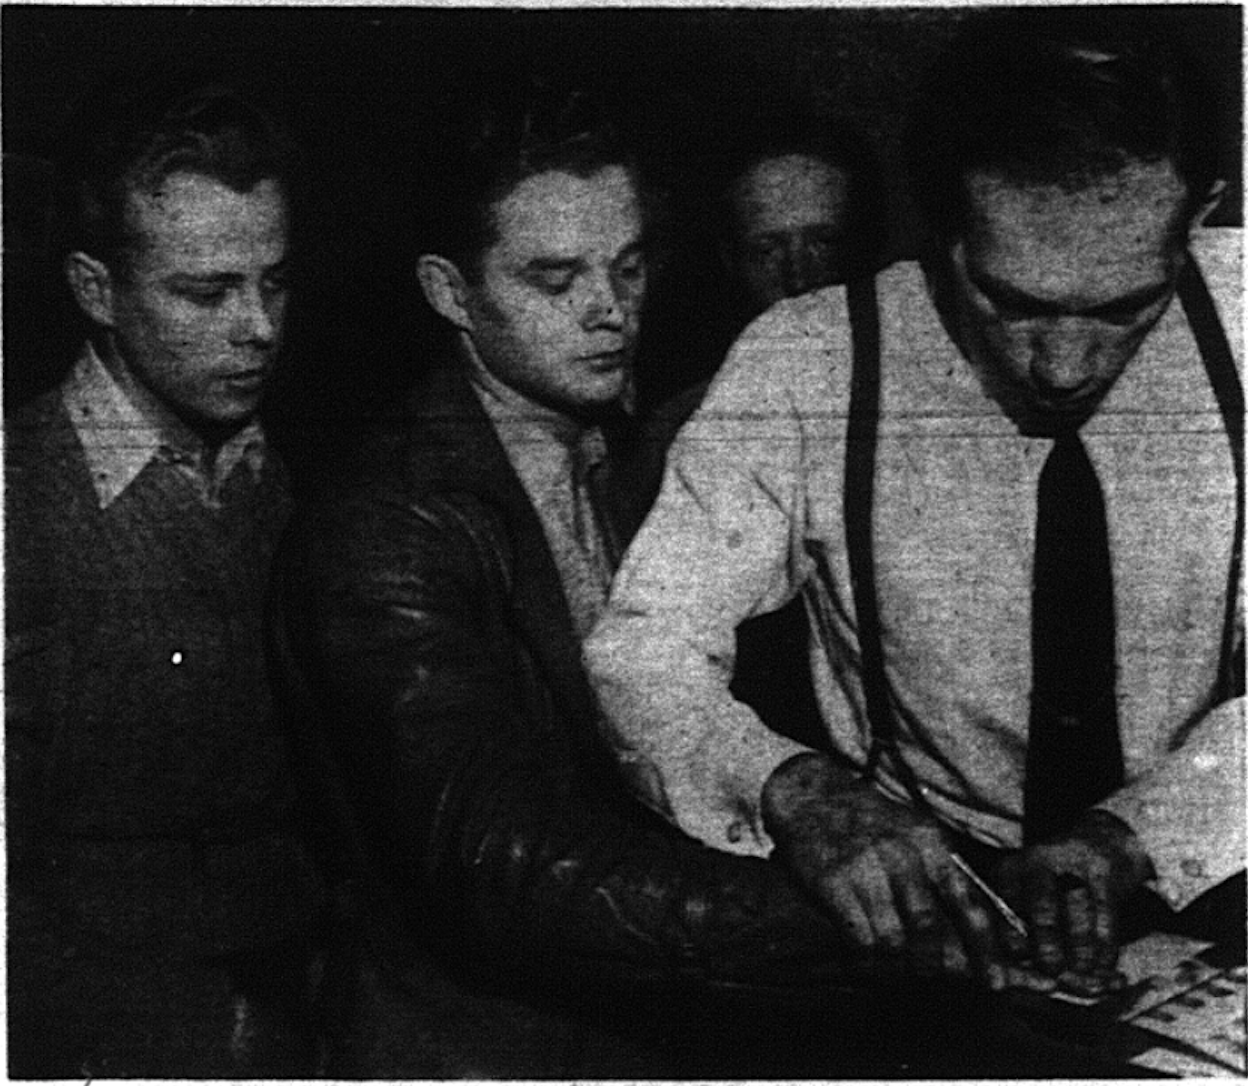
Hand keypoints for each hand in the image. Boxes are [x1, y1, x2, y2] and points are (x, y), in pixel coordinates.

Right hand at [761, 753, 999, 982]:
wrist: (810, 793)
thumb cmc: (868, 819)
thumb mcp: (913, 832)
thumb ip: (941, 873)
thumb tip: (970, 932)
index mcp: (930, 843)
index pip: (968, 903)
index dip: (986, 949)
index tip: (995, 981)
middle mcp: (902, 854)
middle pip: (930, 929)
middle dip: (936, 965)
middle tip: (934, 979)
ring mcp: (866, 868)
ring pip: (894, 940)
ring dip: (897, 965)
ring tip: (895, 970)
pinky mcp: (834, 883)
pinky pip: (860, 938)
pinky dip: (867, 958)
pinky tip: (865, 960)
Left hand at [997, 809, 1153, 994]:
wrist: (1104, 839)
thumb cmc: (1057, 881)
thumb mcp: (1027, 892)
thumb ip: (1023, 927)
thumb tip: (1023, 976)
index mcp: (1009, 870)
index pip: (1004, 911)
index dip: (1015, 945)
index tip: (1023, 972)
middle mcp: (1036, 861)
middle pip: (1041, 910)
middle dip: (1047, 947)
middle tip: (1054, 972)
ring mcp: (1072, 864)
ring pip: (1077, 917)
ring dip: (1081, 953)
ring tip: (1085, 977)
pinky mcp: (1104, 872)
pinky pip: (1105, 917)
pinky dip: (1105, 947)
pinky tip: (1105, 967)